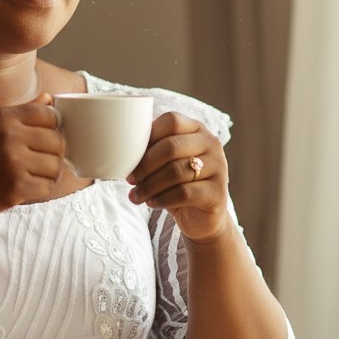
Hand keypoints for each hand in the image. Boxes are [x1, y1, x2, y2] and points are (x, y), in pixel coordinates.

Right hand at [0, 93, 64, 225]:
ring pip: (56, 165)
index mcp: (2, 117)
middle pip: (57, 140)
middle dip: (53, 151)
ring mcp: (12, 163)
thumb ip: (21, 112)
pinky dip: (41, 188)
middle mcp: (9, 137)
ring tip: (32, 173)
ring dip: (49, 172)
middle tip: (40, 158)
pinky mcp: (15, 189)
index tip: (46, 136)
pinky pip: (47, 186)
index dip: (53, 126)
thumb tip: (49, 98)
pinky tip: (27, 186)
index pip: (49, 114)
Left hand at [127, 111, 230, 244]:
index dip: (148, 136)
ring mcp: (218, 167)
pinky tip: (151, 203)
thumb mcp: (165, 162)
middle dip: (145, 164)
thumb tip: (120, 146)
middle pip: (172, 146)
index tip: (130, 155)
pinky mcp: (218, 193)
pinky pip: (184, 193)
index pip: (171, 120)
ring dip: (149, 185)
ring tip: (135, 196)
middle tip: (130, 179)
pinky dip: (162, 199)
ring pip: (176, 171)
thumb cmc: (177, 183)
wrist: (202, 218)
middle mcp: (211, 143)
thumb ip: (151, 148)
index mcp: (197, 128)